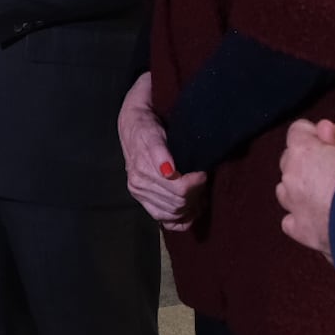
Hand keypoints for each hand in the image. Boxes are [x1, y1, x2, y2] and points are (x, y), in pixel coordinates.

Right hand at [118, 73, 207, 230]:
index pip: (177, 187)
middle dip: (196, 193)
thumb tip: (168, 170)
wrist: (130, 120)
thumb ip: (158, 144)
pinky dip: (181, 218)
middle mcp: (137, 178)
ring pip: (173, 212)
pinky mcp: (141, 198)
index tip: (204, 171)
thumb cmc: (150, 115)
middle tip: (203, 178)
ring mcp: (138, 190)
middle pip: (177, 201)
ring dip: (191, 205)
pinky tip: (191, 208)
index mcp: (143, 159)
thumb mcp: (156, 121)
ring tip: (200, 191)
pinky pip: (164, 219)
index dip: (196, 183)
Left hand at [276, 111, 334, 259]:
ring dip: (304, 189)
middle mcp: (291, 178)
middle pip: (292, 160)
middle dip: (311, 160)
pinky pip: (293, 222)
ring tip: (333, 194)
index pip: (299, 130)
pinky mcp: (304, 234)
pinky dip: (304, 218)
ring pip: (289, 191)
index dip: (320, 133)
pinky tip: (324, 218)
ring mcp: (295, 208)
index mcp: (303, 151)